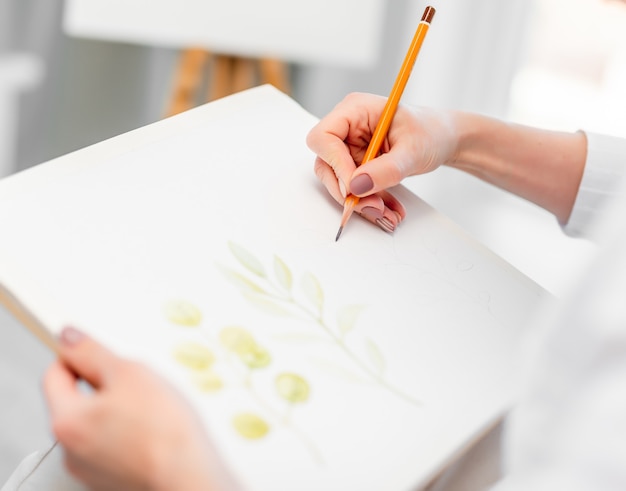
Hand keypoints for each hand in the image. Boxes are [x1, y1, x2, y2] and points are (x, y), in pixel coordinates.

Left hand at [44, 327, 239, 490]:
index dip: (78, 356)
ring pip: (99, 422)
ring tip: (153, 407)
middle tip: (138, 381)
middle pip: (78, 400)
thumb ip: (92, 352)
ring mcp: (92, 468)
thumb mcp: (129, 372)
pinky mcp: (113, 478)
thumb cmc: (165, 431)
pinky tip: (155, 428)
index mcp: (66, 421)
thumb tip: (70, 339)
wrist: (191, 476)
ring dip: (120, 409)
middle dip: (106, 385)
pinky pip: (114, 443)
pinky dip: (131, 431)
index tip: (100, 352)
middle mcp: (70, 449)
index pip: (55, 374)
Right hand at [306, 92, 458, 231]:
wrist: (444, 140)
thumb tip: (357, 186)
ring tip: (386, 212)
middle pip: (326, 164)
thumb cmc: (431, 132)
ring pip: (339, 182)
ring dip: (360, 201)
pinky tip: (389, 209)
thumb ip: (386, 169)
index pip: (324, 137)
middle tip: (373, 206)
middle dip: (348, 191)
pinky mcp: (357, 165)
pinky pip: (354, 189)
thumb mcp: (413, 151)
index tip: (354, 186)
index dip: (335, 164)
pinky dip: (369, 202)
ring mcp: (350, 148)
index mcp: (355, 110)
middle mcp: (347, 128)